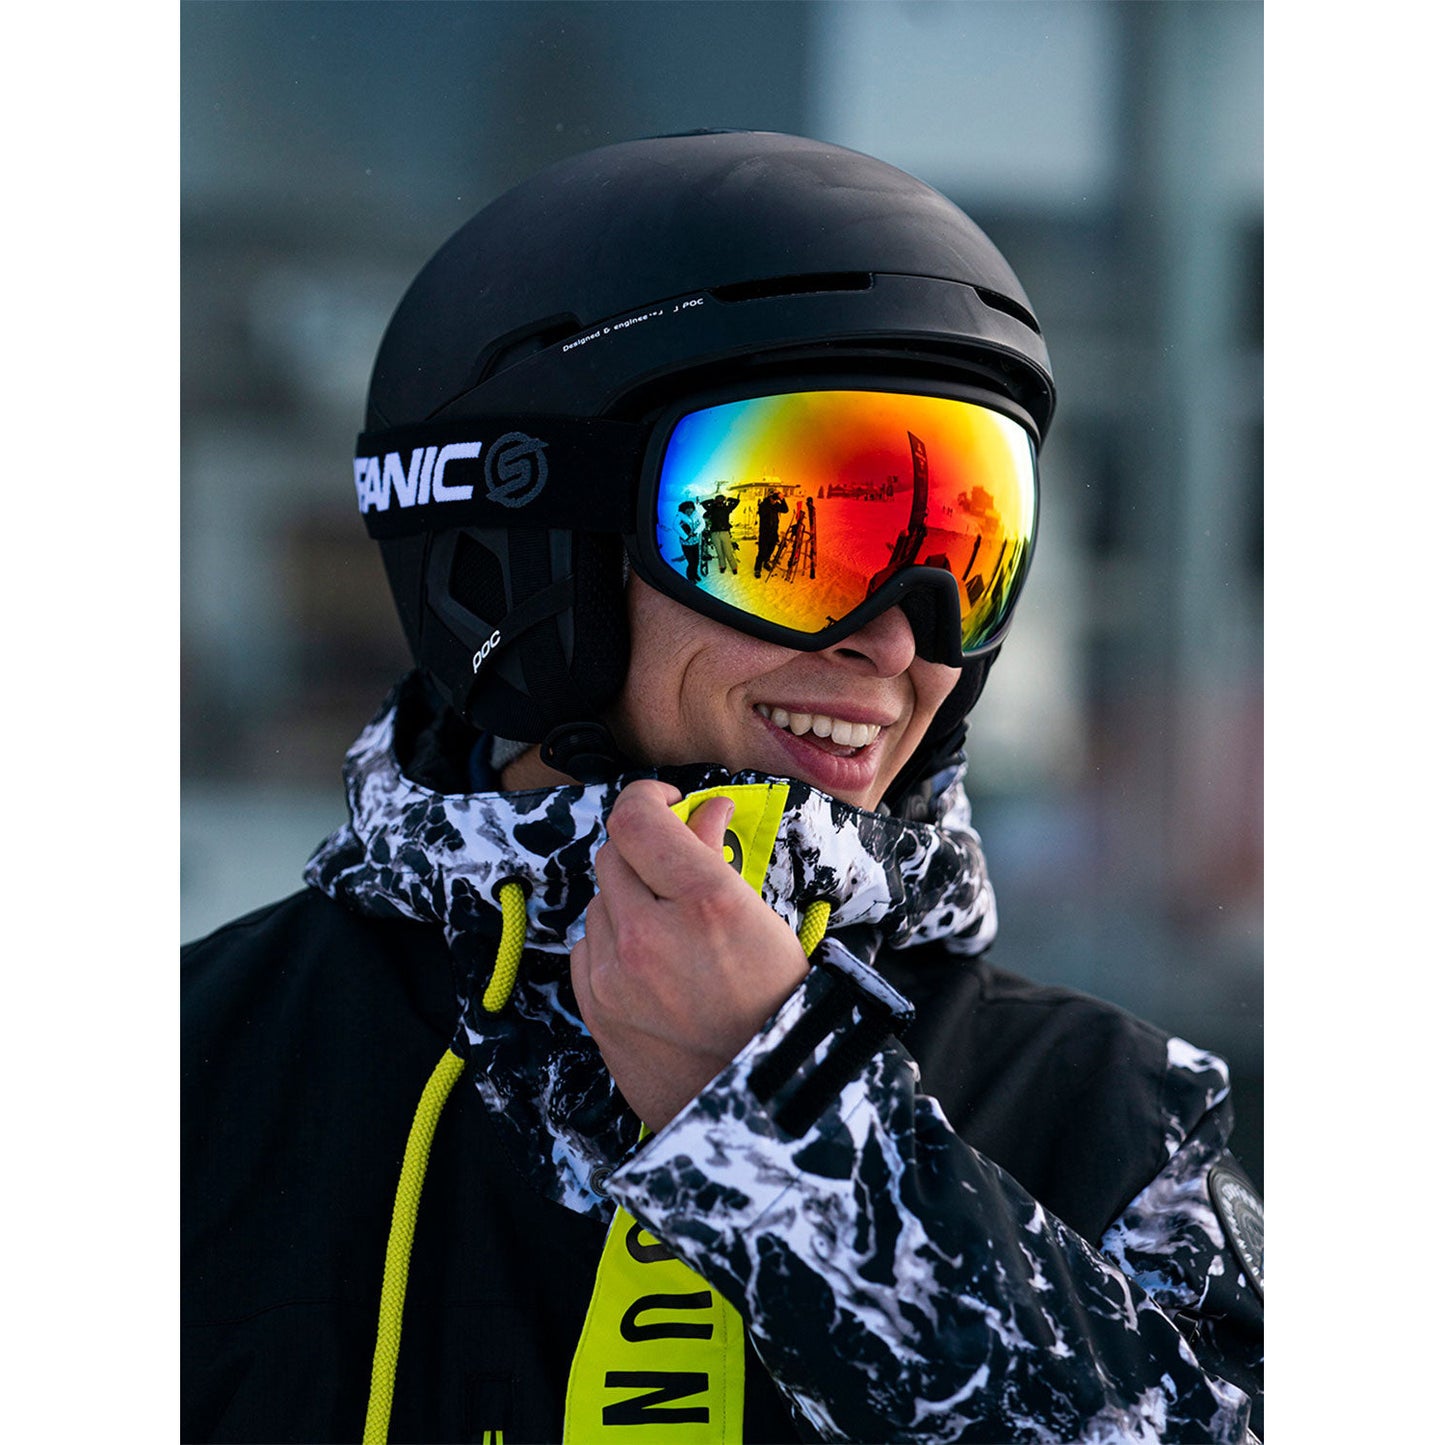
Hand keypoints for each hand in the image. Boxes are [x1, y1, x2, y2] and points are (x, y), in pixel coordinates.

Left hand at [571, 778, 809, 1130]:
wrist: (760, 1109)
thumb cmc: (779, 1012)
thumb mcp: (765, 923)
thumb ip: (719, 859)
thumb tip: (703, 811)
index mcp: (705, 903)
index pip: (637, 818)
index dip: (649, 797)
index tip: (668, 802)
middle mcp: (649, 935)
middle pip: (614, 854)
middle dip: (646, 852)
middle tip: (679, 867)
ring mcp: (613, 976)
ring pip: (599, 901)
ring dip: (629, 899)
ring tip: (674, 929)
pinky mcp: (594, 1010)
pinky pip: (586, 948)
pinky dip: (611, 943)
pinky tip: (650, 963)